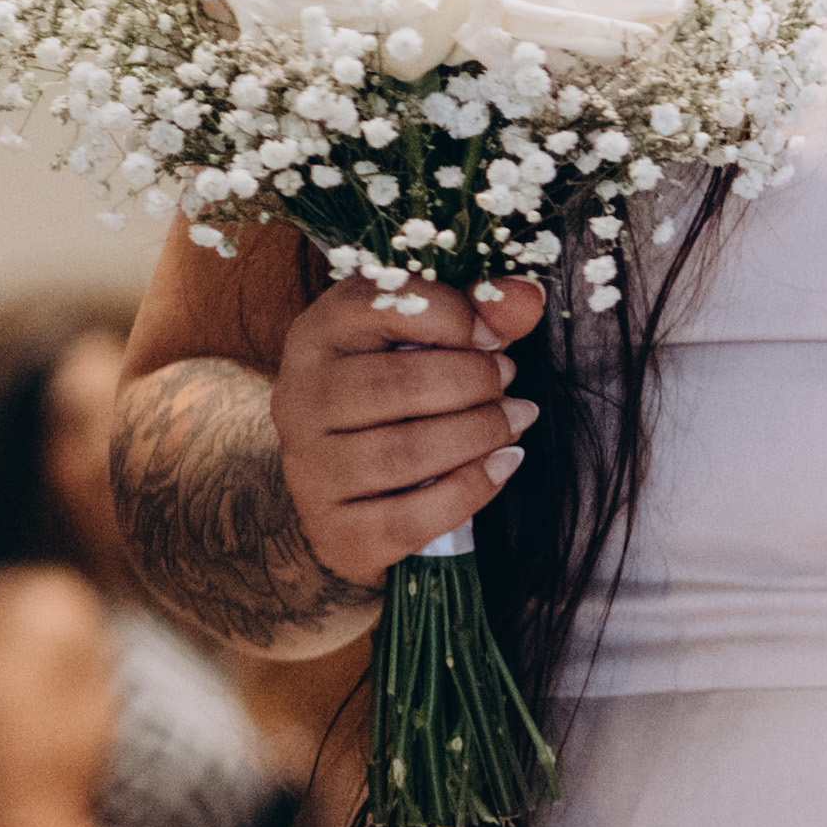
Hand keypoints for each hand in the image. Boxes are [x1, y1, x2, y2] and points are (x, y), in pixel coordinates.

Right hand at [271, 273, 547, 589]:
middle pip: (397, 385)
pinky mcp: (334, 531)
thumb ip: (480, 310)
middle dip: (474, 381)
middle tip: (509, 381)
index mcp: (317, 335)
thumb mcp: (432, 339)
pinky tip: (503, 465)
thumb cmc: (401, 398)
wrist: (356, 490)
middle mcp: (299, 399)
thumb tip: (527, 296)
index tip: (494, 335)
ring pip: (403, 454)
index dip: (454, 316)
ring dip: (479, 434)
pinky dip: (470, 490)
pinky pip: (407, 518)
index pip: (379, 306)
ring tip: (515, 420)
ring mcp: (309, 470)